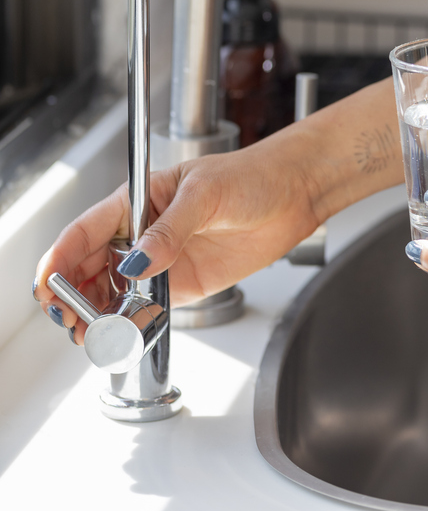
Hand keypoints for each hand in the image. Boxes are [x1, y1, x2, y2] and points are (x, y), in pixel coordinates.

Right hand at [32, 137, 323, 340]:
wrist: (295, 193)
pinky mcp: (183, 283)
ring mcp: (161, 261)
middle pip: (89, 268)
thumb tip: (138, 262)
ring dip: (97, 314)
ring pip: (112, 293)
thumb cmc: (252, 176)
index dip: (60, 260)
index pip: (83, 233)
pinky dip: (130, 323)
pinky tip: (124, 333)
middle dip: (72, 296)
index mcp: (137, 201)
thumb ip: (171, 230)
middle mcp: (143, 234)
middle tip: (71, 319)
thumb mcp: (206, 194)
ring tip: (92, 334)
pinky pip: (146, 307)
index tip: (49, 285)